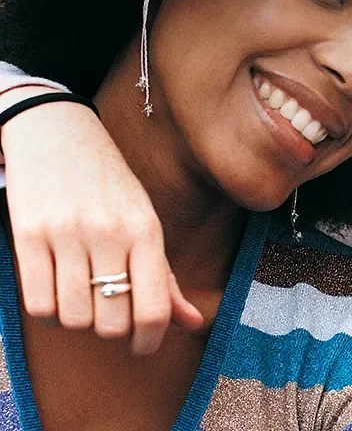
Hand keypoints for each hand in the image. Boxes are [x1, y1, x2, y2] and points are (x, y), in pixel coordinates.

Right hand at [1, 86, 202, 352]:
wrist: (58, 132)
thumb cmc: (110, 187)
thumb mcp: (145, 224)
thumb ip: (165, 277)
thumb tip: (193, 323)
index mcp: (147, 232)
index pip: (153, 309)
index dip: (149, 342)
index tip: (143, 349)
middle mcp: (110, 233)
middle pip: (111, 323)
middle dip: (110, 331)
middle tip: (108, 314)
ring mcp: (68, 234)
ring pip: (73, 319)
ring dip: (77, 321)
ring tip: (81, 297)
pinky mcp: (28, 235)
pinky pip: (38, 304)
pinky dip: (48, 311)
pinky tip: (56, 290)